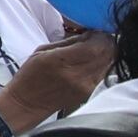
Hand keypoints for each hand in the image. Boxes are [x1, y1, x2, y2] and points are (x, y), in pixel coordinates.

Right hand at [0, 30, 117, 127]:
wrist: (27, 103)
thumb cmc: (31, 76)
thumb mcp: (42, 51)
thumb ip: (69, 42)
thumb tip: (90, 35)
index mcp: (61, 61)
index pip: (96, 45)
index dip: (100, 36)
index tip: (93, 33)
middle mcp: (77, 75)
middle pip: (108, 54)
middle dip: (106, 43)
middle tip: (96, 40)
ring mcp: (86, 86)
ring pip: (110, 63)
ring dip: (105, 54)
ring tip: (93, 52)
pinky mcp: (90, 93)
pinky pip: (105, 74)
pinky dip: (103, 65)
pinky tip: (92, 63)